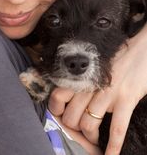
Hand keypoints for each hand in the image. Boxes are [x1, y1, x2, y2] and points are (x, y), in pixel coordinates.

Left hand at [48, 24, 146, 154]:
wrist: (141, 48)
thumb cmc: (118, 56)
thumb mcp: (95, 64)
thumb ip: (84, 79)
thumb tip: (74, 97)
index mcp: (82, 75)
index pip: (57, 96)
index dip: (56, 111)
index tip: (60, 117)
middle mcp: (91, 85)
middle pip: (71, 116)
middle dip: (74, 130)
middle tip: (80, 133)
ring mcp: (108, 93)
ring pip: (88, 125)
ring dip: (90, 138)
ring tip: (95, 141)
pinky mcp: (125, 100)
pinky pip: (117, 129)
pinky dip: (113, 147)